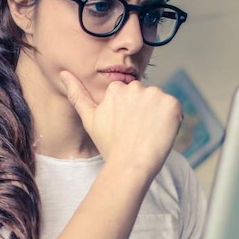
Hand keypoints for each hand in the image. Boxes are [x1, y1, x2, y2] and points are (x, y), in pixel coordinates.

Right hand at [60, 71, 181, 176]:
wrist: (130, 165)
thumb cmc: (109, 145)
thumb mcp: (89, 118)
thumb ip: (77, 93)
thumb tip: (63, 73)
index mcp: (116, 88)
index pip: (130, 96)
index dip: (130, 114)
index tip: (127, 128)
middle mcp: (136, 87)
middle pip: (146, 97)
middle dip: (144, 111)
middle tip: (137, 132)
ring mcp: (155, 95)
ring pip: (160, 103)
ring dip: (158, 115)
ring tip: (148, 134)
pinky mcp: (172, 104)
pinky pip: (175, 110)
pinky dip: (171, 121)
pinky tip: (160, 134)